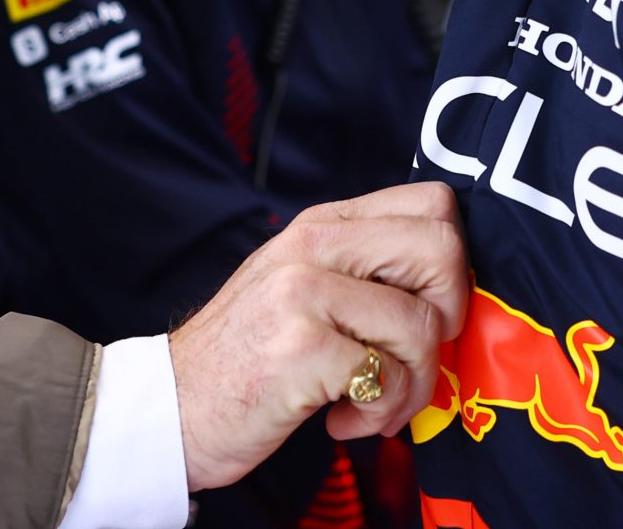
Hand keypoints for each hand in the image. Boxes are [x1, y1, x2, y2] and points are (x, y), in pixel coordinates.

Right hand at [169, 181, 467, 491]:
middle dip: (447, 317)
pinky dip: (379, 414)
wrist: (170, 406)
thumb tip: (451, 281)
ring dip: (413, 385)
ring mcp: (303, 293)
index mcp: (322, 225)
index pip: (433, 203)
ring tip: (371, 401)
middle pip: (443, 250)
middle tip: (408, 355)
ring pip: (422, 325)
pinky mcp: (301, 348)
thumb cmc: (247, 356)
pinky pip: (388, 379)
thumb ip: (363, 269)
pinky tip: (342, 418)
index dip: (451, 264)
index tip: (424, 308)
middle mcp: (312, 246)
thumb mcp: (300, 286)